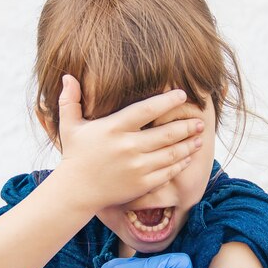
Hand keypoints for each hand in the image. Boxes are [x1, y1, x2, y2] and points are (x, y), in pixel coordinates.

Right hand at [56, 74, 203, 209]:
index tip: (182, 94)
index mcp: (114, 128)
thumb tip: (67, 75)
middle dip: (187, 126)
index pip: (147, 109)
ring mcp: (137, 167)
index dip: (168, 101)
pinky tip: (188, 157)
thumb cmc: (75, 156)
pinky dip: (181, 163)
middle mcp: (128, 146)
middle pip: (167, 133)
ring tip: (200, 138)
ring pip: (172, 153)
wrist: (75, 192)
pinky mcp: (142, 184)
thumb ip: (70, 100)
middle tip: (200, 120)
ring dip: (189, 144)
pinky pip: (168, 172)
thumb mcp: (69, 126)